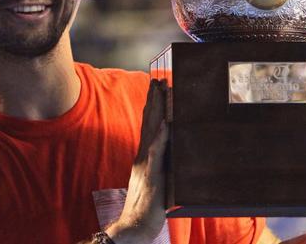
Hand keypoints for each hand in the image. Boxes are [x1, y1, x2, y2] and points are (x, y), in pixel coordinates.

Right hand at [106, 79, 169, 243]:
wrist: (133, 226)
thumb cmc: (146, 206)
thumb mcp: (155, 180)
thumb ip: (161, 164)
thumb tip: (172, 151)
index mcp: (144, 156)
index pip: (149, 125)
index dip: (153, 106)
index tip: (157, 88)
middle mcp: (143, 156)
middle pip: (149, 122)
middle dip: (154, 100)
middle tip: (158, 80)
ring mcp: (146, 165)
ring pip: (152, 131)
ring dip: (157, 111)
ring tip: (161, 92)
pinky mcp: (152, 176)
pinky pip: (157, 154)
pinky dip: (160, 138)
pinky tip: (164, 126)